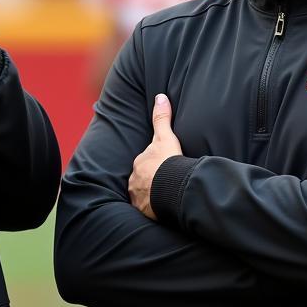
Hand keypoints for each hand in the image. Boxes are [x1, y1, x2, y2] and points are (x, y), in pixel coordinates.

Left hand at [128, 94, 181, 220]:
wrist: (172, 187)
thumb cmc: (169, 162)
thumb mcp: (166, 137)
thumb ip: (162, 117)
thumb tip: (160, 96)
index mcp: (139, 163)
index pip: (145, 163)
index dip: (154, 165)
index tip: (162, 168)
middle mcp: (134, 180)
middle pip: (142, 179)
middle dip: (150, 181)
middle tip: (163, 183)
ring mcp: (137, 196)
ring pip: (142, 195)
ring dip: (150, 196)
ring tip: (163, 198)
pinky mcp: (144, 211)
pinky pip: (147, 210)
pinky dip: (152, 209)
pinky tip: (162, 210)